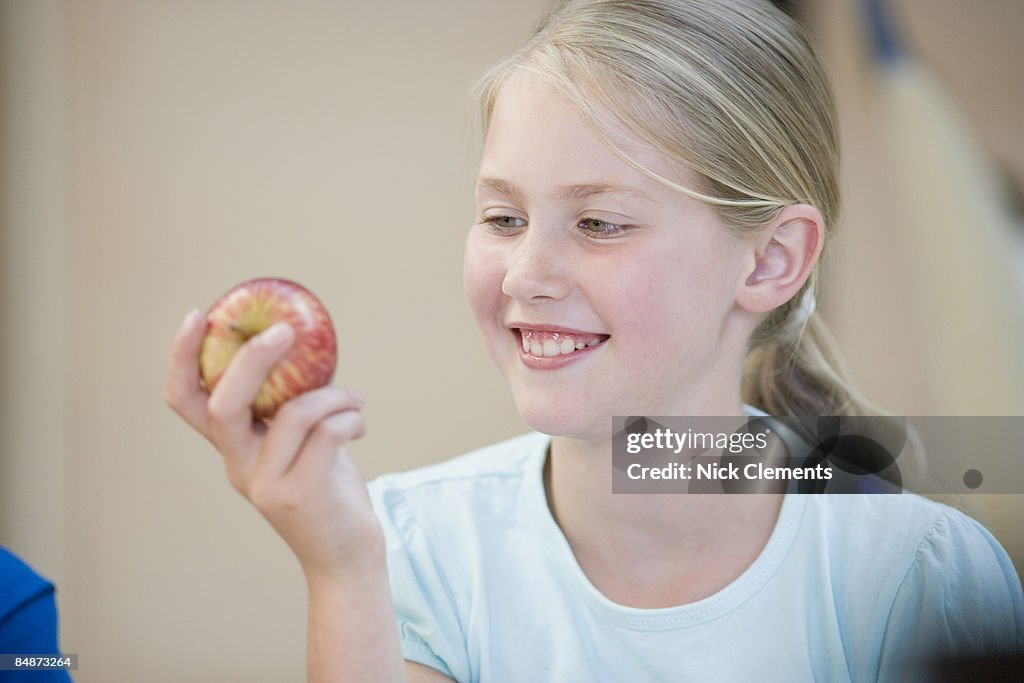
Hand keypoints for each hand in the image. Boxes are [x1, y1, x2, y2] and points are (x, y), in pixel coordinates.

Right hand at [165, 309, 382, 580]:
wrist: (346, 556)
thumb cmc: (327, 489)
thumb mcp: (301, 443)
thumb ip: (291, 404)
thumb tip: (307, 342)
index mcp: (233, 448)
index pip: (186, 401)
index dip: (183, 357)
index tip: (201, 314)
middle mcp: (239, 466)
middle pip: (224, 404)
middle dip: (253, 359)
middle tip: (286, 331)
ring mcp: (266, 484)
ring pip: (291, 414)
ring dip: (332, 394)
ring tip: (353, 400)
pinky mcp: (301, 495)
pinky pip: (326, 434)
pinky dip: (349, 417)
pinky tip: (359, 422)